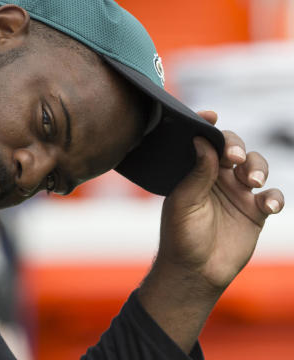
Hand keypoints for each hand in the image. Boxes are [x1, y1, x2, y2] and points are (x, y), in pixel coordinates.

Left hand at [138, 111, 284, 352]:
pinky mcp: (255, 211)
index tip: (211, 115)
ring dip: (258, 168)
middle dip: (237, 147)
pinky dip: (274, 197)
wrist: (195, 272)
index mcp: (194, 172)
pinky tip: (268, 205)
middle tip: (233, 158)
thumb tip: (203, 139)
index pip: (204, 142)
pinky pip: (272, 195)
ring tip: (251, 182)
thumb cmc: (181, 236)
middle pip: (234, 148)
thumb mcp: (184, 202)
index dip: (208, 126)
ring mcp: (238, 193)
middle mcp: (216, 178)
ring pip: (257, 166)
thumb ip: (196, 172)